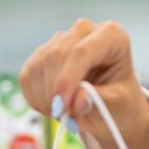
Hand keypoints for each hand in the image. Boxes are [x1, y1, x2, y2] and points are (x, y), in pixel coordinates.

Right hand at [20, 18, 148, 148]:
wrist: (111, 103)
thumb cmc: (120, 101)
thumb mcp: (118, 104)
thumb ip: (99, 101)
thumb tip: (78, 100)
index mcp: (112, 36)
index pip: (82, 51)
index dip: (68, 78)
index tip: (62, 106)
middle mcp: (84, 30)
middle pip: (57, 56)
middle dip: (55, 92)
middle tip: (64, 118)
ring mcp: (60, 39)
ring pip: (39, 66)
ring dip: (46, 98)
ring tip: (66, 113)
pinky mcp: (41, 54)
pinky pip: (28, 76)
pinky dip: (37, 98)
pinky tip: (55, 105)